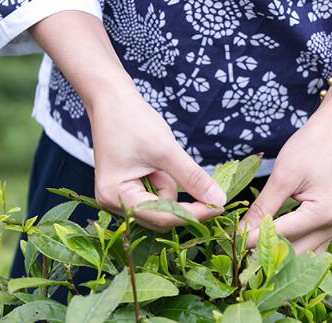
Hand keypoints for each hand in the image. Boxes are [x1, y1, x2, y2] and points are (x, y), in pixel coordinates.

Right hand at [91, 89, 225, 231]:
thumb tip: (218, 200)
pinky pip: (155, 196)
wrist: (112, 100)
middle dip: (183, 203)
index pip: (162, 217)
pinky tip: (161, 164)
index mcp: (115, 195)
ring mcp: (118, 197)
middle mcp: (112, 202)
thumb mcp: (167, 150)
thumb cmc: (133, 121)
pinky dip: (166, 183)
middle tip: (207, 188)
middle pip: (160, 217)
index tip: (219, 206)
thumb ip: (192, 178)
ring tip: (164, 160)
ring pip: (161, 207)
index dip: (193, 214)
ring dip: (172, 188)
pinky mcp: (128, 189)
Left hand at [242, 83, 331, 252]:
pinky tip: (269, 240)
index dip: (252, 240)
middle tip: (236, 248)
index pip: (280, 235)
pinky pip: (310, 244)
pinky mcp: (331, 223)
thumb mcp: (282, 176)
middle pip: (293, 253)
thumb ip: (262, 207)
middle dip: (265, 253)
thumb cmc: (311, 147)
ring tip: (250, 246)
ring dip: (277, 253)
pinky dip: (290, 245)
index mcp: (323, 213)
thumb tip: (240, 231)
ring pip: (303, 253)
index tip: (228, 240)